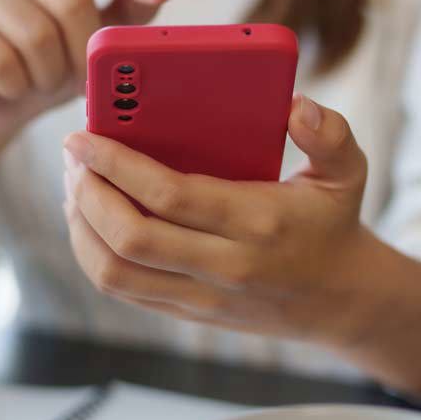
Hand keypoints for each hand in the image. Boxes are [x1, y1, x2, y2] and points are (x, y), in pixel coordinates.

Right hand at [0, 0, 173, 142]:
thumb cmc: (51, 62)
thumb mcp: (96, 41)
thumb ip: (126, 15)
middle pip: (70, 1)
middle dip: (85, 53)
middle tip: (83, 81)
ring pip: (34, 34)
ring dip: (49, 75)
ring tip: (44, 83)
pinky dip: (15, 86)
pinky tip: (12, 87)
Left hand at [62, 94, 379, 347]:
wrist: (342, 301)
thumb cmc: (332, 223)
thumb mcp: (347, 173)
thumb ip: (330, 134)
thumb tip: (297, 106)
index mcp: (258, 222)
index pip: (169, 196)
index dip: (116, 165)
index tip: (83, 137)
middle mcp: (225, 266)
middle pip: (130, 237)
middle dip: (87, 192)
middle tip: (73, 157)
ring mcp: (202, 296)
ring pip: (115, 271)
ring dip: (81, 225)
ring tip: (74, 185)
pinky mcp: (186, 312)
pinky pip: (122, 289)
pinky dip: (91, 253)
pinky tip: (87, 217)